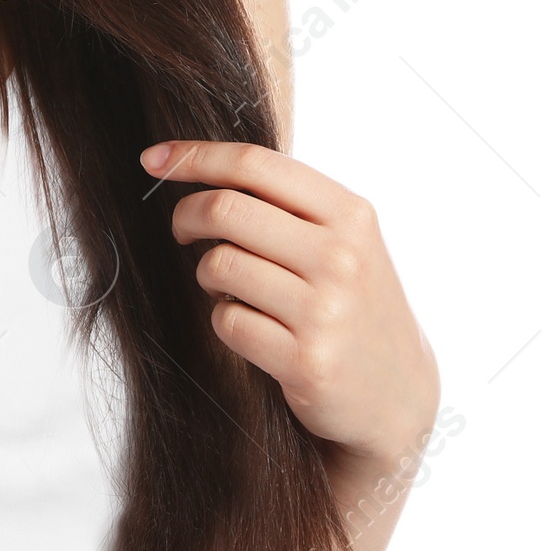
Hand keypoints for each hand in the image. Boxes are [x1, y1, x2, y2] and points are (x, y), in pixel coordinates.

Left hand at [141, 140, 438, 468]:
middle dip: (185, 216)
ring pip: (219, 265)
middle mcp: (341, 257)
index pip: (254, 164)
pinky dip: (223, 320)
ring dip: (208, 276)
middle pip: (225, 210)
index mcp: (350, 214)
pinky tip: (250, 326)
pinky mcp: (306, 361)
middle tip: (182, 231)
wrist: (396, 393)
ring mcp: (325, 311)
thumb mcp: (344, 241)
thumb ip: (286, 203)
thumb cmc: (353, 304)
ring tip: (229, 287)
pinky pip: (226, 321)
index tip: (153, 160)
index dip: (195, 157)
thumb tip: (195, 162)